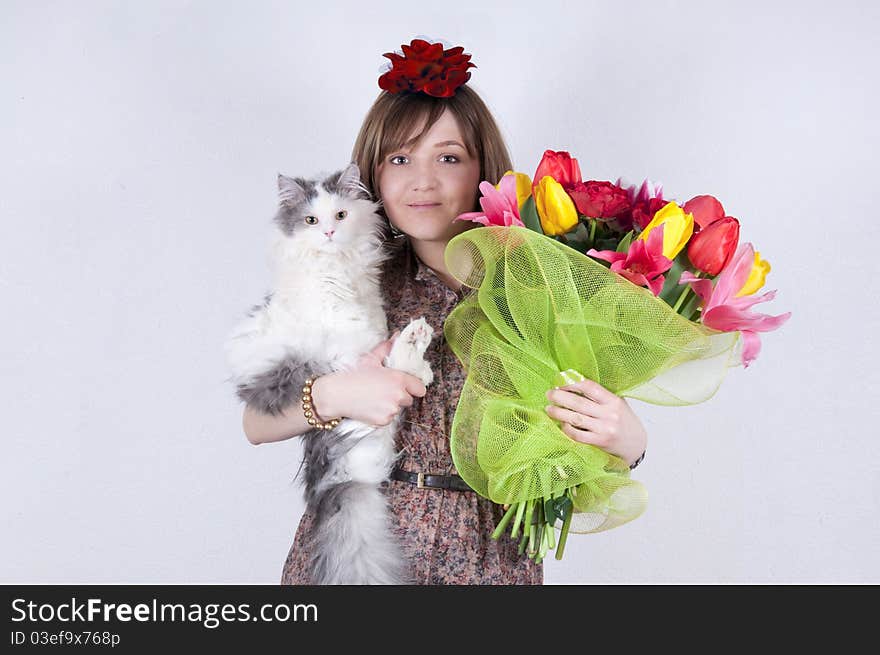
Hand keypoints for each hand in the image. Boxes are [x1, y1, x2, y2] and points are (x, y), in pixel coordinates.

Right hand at [311, 331, 426, 426]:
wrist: (336, 395)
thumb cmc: (353, 375)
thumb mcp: (371, 359)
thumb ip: (387, 348)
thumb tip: (398, 336)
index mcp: (398, 379)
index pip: (420, 388)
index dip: (413, 386)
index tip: (406, 385)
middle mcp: (398, 396)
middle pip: (409, 399)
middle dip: (400, 395)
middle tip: (384, 390)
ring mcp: (391, 410)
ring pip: (398, 409)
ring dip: (391, 405)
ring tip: (374, 397)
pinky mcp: (383, 421)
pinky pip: (389, 418)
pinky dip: (382, 414)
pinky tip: (370, 406)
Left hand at [545, 378, 646, 466]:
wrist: (636, 445)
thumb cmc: (623, 421)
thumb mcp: (618, 404)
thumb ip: (600, 396)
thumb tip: (573, 383)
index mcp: (613, 400)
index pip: (589, 386)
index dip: (572, 382)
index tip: (560, 381)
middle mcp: (609, 414)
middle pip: (579, 402)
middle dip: (560, 396)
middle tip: (549, 394)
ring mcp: (604, 429)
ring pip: (575, 418)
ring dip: (558, 413)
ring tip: (549, 409)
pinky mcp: (599, 442)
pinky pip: (578, 435)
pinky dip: (567, 429)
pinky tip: (561, 424)